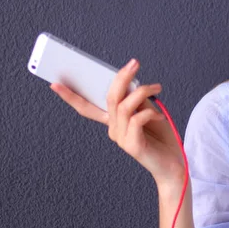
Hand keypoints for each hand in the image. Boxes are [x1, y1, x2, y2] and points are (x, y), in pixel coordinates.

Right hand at [50, 59, 185, 186]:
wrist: (174, 164)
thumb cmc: (160, 136)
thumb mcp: (148, 110)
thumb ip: (136, 98)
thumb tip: (129, 82)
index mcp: (112, 121)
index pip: (86, 107)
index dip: (70, 96)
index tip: (54, 83)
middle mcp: (113, 129)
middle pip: (109, 98)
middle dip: (120, 77)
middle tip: (134, 63)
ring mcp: (121, 138)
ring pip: (124, 106)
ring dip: (142, 91)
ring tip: (157, 88)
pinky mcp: (132, 146)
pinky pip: (137, 119)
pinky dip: (150, 112)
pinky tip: (159, 115)